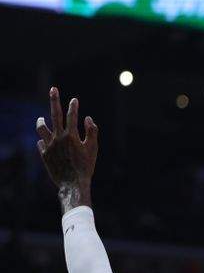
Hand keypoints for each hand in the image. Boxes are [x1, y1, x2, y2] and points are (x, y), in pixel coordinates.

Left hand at [36, 87, 97, 208]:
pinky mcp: (44, 155)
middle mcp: (58, 138)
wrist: (72, 184)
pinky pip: (41, 143)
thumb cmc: (86, 166)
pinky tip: (44, 140)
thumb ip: (91, 131)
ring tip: (41, 118)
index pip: (72, 116)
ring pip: (42, 129)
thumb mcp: (93, 148)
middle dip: (55, 100)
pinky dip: (43, 140)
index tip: (74, 100)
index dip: (73, 106)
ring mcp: (49, 146)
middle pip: (55, 115)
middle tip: (53, 89)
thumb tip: (87, 118)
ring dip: (41, 122)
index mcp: (71, 135)